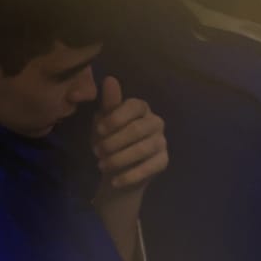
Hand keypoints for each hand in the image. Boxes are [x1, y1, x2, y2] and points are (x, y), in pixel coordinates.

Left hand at [91, 76, 167, 191]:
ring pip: (144, 149)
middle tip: (97, 151)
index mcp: (141, 108)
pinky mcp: (164, 161)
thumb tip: (110, 79)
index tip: (99, 129)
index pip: (134, 106)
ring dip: (120, 158)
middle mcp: (156, 122)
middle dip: (115, 141)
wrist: (116, 171)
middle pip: (138, 129)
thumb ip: (109, 104)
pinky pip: (150, 167)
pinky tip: (114, 181)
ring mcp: (162, 142)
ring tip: (102, 165)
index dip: (117, 117)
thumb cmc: (110, 140)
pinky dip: (130, 175)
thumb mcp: (104, 122)